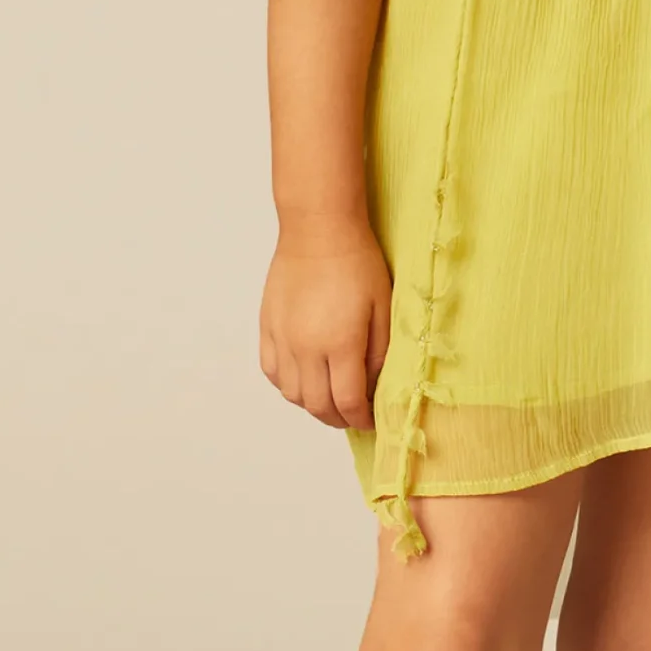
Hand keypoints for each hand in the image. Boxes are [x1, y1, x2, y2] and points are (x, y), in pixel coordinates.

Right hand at [259, 217, 392, 428]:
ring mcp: (283, 339)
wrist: (319, 230)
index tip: (371, 420)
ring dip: (313, 405)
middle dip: (338, 418)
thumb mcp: (383, 308)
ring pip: (292, 394)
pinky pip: (272, 372)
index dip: (361, 419)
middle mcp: (306, 348)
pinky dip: (288, 385)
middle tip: (352, 415)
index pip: (347, 402)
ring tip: (330, 399)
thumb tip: (375, 386)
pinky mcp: (267, 328)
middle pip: (318, 405)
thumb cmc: (358, 263)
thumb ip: (380, 353)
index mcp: (340, 344)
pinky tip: (304, 379)